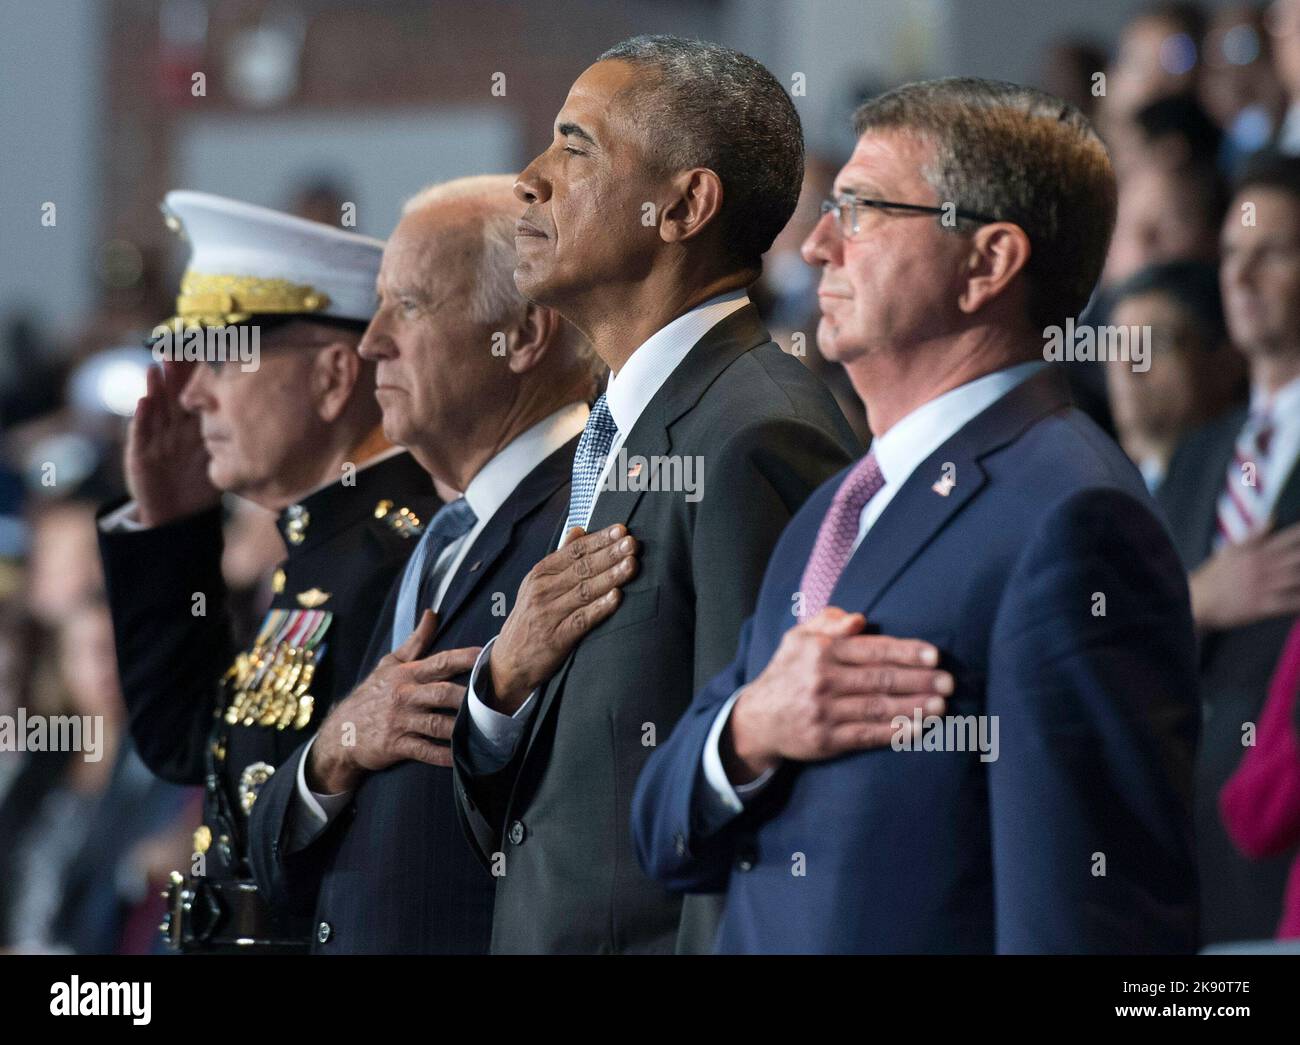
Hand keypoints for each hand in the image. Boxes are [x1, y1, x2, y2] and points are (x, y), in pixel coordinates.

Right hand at [125, 361, 219, 526]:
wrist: (176, 514)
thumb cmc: (201, 483)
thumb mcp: (221, 458)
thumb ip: (234, 437)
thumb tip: (270, 418)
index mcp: (194, 423)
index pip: (197, 391)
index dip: (198, 371)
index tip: (205, 345)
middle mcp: (173, 424)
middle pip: (174, 391)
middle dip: (174, 369)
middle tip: (177, 345)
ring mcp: (156, 436)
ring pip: (156, 406)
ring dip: (155, 386)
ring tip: (156, 366)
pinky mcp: (140, 452)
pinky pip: (141, 433)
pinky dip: (142, 417)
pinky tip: (144, 401)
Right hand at [307, 610, 480, 792]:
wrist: (341, 732)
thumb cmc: (372, 695)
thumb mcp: (390, 664)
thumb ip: (416, 642)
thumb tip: (432, 613)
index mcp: (407, 674)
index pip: (440, 662)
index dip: (464, 659)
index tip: (486, 657)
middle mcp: (405, 695)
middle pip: (442, 693)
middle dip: (468, 696)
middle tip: (493, 699)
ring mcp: (401, 721)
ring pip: (437, 723)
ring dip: (461, 727)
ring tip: (485, 728)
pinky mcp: (396, 745)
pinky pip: (425, 750)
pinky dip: (443, 755)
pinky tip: (461, 756)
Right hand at [485, 525, 638, 713]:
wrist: (508, 662)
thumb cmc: (529, 619)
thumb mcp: (536, 584)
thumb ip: (560, 558)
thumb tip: (579, 529)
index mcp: (540, 574)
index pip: (573, 551)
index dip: (599, 539)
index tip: (621, 530)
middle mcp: (542, 591)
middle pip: (582, 568)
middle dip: (609, 554)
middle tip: (632, 543)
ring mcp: (548, 615)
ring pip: (584, 591)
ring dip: (610, 576)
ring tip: (632, 564)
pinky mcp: (556, 638)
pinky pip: (581, 620)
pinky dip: (599, 608)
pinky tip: (616, 597)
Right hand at [724, 608, 951, 782]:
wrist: (757, 720)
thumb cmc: (787, 673)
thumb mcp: (797, 639)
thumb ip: (827, 623)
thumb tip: (859, 619)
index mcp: (820, 651)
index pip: (872, 650)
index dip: (905, 652)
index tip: (934, 655)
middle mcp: (822, 680)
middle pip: (880, 679)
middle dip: (919, 680)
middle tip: (948, 681)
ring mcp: (824, 712)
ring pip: (878, 707)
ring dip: (913, 706)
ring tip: (941, 704)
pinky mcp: (826, 740)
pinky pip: (867, 735)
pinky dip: (895, 732)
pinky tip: (918, 729)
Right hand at [1189, 522, 1299, 631]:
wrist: (1197, 601)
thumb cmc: (1214, 576)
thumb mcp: (1230, 549)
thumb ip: (1253, 534)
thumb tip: (1271, 516)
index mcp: (1255, 553)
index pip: (1286, 539)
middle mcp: (1262, 567)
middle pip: (1296, 558)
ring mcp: (1263, 587)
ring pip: (1296, 578)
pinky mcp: (1262, 606)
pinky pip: (1289, 604)